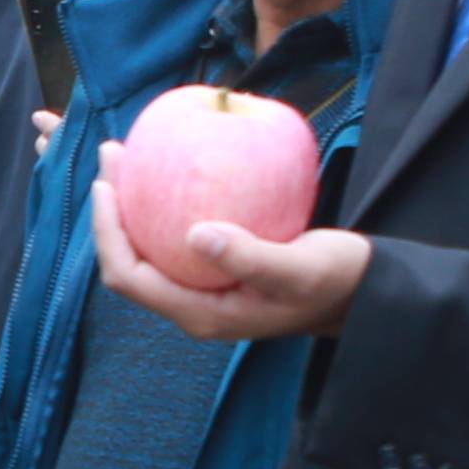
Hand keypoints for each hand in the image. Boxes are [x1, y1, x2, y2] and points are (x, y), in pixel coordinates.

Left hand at [90, 168, 373, 341]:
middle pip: (130, 259)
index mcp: (200, 314)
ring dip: (133, 203)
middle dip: (111, 210)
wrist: (363, 290)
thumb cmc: (335, 281)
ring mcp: (204, 288)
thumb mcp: (299, 268)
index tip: (105, 184)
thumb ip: (249, 257)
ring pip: (149, 245)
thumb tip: (195, 235)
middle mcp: (193, 304)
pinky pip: (175, 235)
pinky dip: (164, 202)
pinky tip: (173, 166)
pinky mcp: (217, 269)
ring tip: (131, 155)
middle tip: (113, 153)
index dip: (107, 233)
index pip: (129, 277)